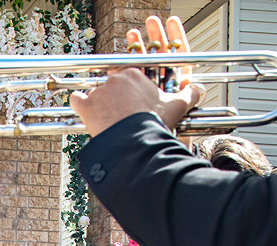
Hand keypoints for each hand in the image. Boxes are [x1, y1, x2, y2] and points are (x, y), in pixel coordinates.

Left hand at [68, 16, 202, 136]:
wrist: (134, 140)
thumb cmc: (154, 122)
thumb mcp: (176, 106)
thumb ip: (189, 95)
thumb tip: (200, 89)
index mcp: (134, 74)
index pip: (127, 77)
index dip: (127, 90)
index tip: (129, 101)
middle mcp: (115, 78)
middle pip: (110, 85)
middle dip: (113, 97)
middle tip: (118, 113)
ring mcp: (98, 91)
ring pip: (94, 93)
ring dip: (98, 104)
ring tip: (105, 119)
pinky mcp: (85, 105)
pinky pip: (76, 99)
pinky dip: (78, 105)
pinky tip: (84, 112)